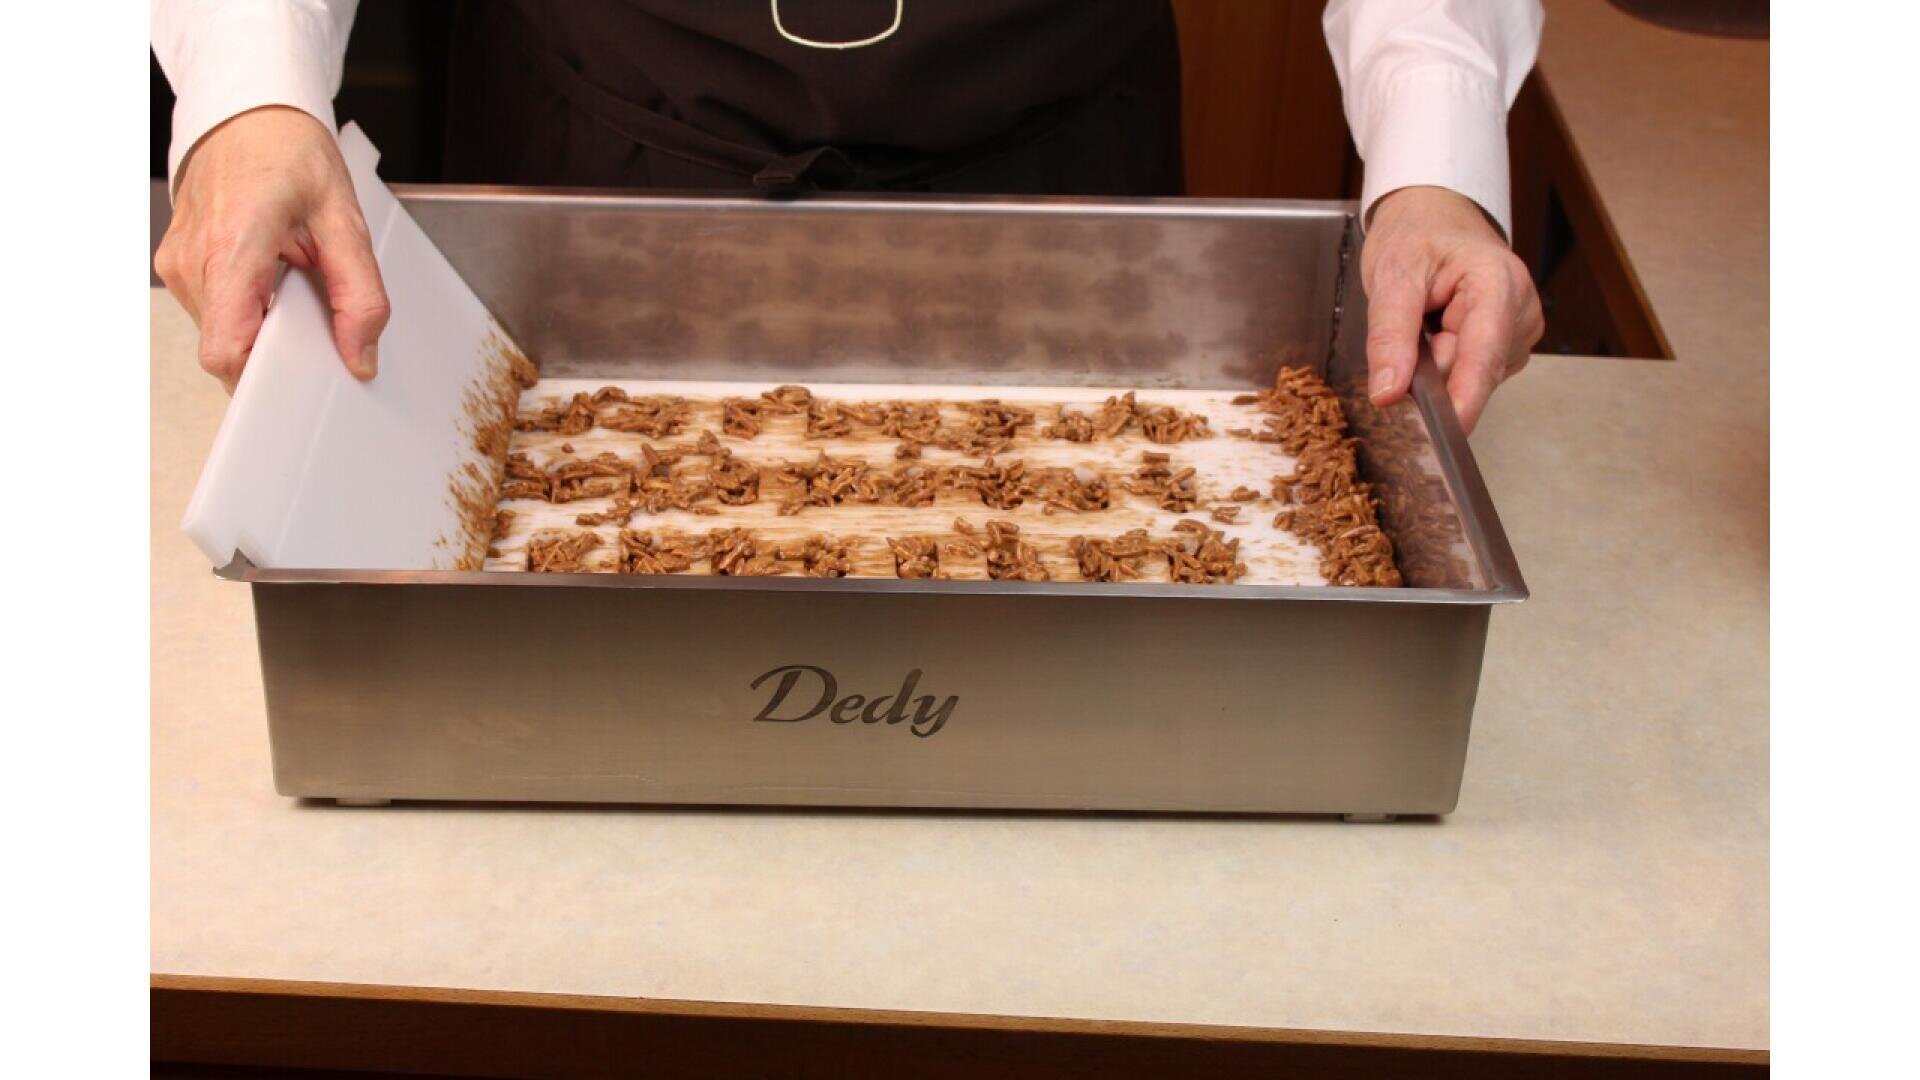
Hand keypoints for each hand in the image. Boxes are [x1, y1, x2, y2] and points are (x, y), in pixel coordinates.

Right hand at [154, 106, 389, 393]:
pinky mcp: (178, 267)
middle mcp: (194, 261)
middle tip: (312, 321)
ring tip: (289, 284)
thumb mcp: (346, 220)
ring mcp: (179, 265)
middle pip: (227, 349)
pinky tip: (269, 280)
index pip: (227, 348)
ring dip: (261, 328)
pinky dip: (247, 311)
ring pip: (220, 334)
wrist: (247, 115)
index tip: (300, 379)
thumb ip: (359, 294)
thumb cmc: (290, 155)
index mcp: (234, 247)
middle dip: (274, 353)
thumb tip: (360, 356)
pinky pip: (214, 313)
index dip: (263, 378)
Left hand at [1360, 186, 1543, 433]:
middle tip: (1413, 324)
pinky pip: (1467, 374)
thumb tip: (1389, 393)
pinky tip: (1441, 330)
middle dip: (1432, 367)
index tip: (1450, 430)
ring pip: (1467, 378)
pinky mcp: (1507, 347)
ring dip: (1436, 362)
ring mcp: (1518, 332)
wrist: (1433, 217)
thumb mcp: (1391, 276)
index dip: (1466, 396)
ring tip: (1429, 319)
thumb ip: (1390, 337)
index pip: (1485, 353)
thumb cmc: (1417, 235)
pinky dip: (1444, 362)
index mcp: (1499, 283)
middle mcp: (1521, 310)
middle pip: (1472, 371)